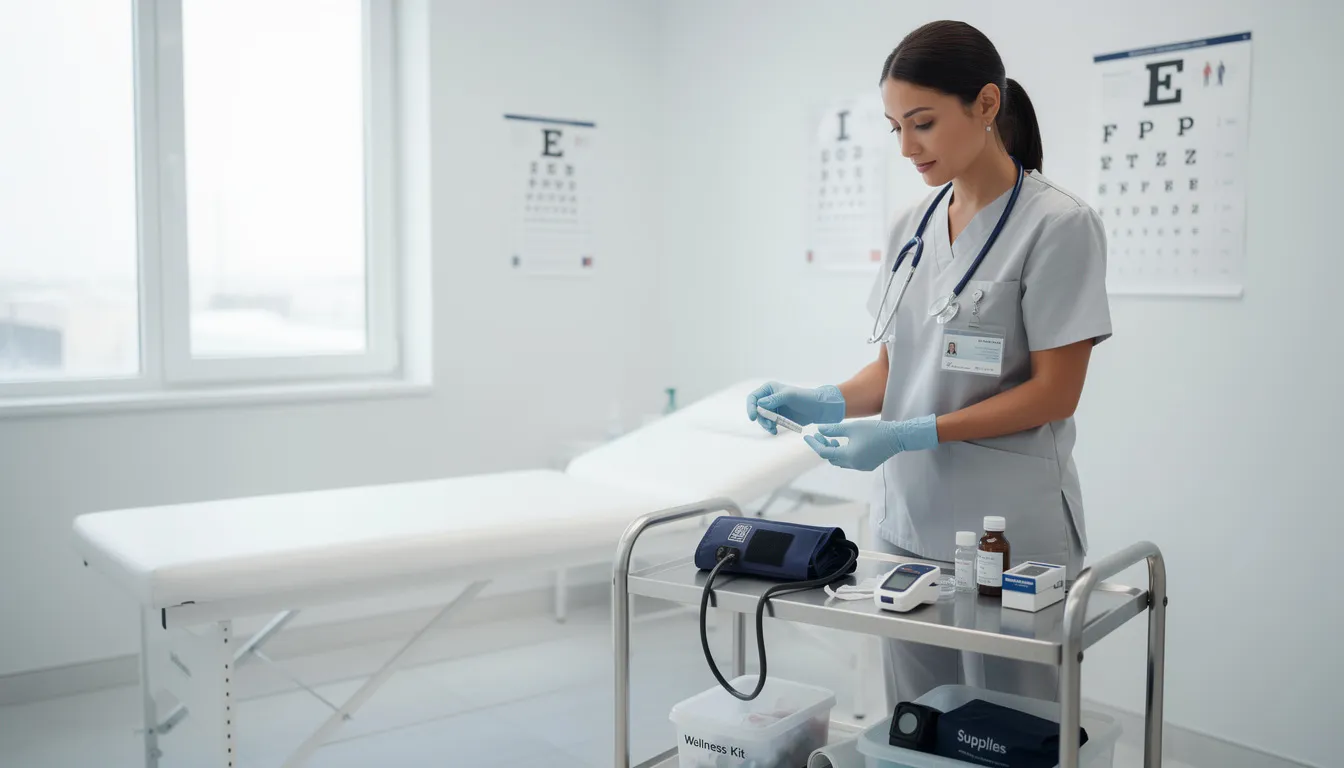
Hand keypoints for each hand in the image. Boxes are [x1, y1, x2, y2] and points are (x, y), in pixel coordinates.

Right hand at [746, 382, 845, 434]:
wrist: (818, 408)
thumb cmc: (805, 398)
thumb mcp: (789, 396)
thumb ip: (774, 399)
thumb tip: (759, 404)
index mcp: (769, 389)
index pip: (753, 398)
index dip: (751, 407)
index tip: (753, 417)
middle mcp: (769, 398)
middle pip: (756, 410)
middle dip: (761, 419)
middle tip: (770, 425)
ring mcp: (773, 409)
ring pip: (762, 419)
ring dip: (765, 424)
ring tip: (773, 429)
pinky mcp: (778, 418)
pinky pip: (769, 424)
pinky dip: (770, 428)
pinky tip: (775, 431)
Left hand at [803, 415, 938, 470]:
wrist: (898, 437)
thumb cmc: (875, 430)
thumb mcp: (852, 428)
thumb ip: (833, 430)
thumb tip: (820, 430)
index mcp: (848, 456)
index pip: (824, 452)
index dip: (815, 444)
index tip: (807, 436)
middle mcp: (854, 465)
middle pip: (832, 458)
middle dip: (824, 447)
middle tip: (820, 435)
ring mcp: (861, 466)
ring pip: (841, 461)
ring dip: (834, 451)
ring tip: (833, 439)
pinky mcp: (868, 465)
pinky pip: (851, 461)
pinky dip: (844, 454)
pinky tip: (846, 444)